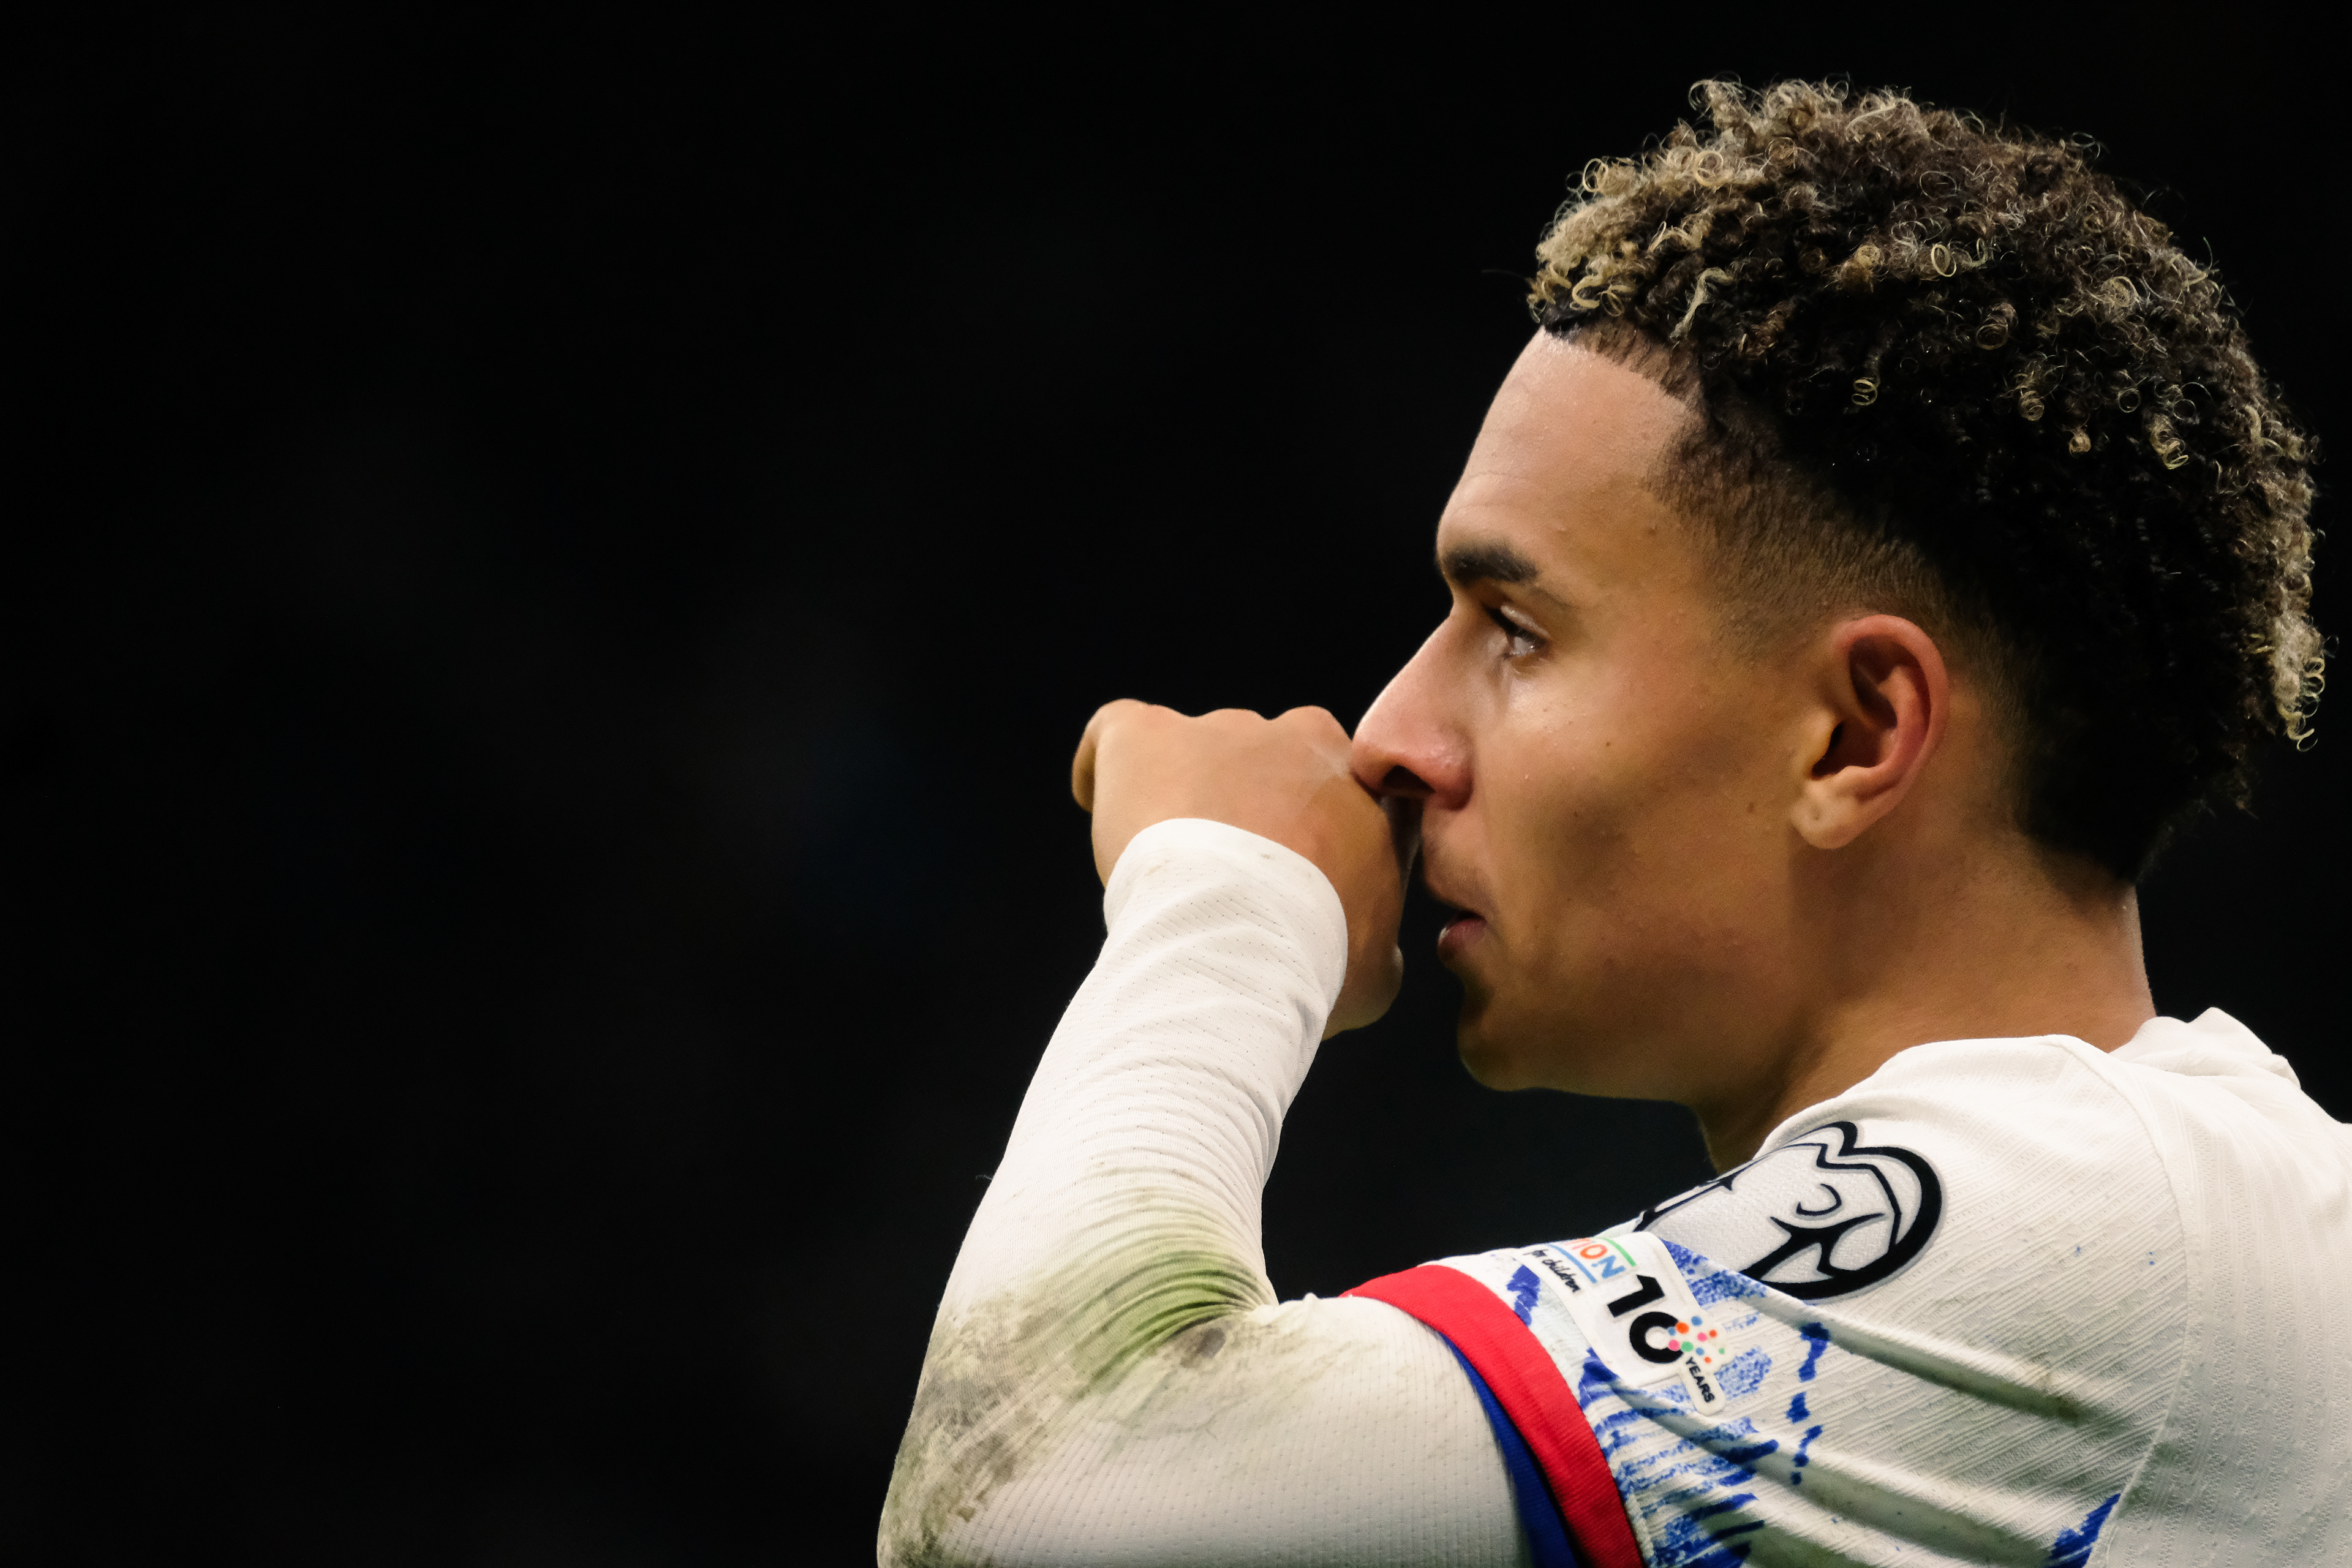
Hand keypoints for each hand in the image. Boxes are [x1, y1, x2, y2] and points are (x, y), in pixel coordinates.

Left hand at [1071, 701, 1410, 1036]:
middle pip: (1269, 766)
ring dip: (1182, 799)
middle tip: (1224, 881)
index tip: (1289, 886)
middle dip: (1248, 812)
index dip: (1312, 841)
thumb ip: (1373, 934)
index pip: (1340, 797)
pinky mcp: (1147, 737)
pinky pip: (1118, 733)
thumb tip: (1364, 947)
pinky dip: (1106, 769)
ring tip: (1162, 870)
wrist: (1245, 942)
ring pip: (1197, 754)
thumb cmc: (1319, 959)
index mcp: (1362, 787)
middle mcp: (1299, 739)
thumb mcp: (1377, 965)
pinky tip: (1099, 804)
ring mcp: (1222, 730)